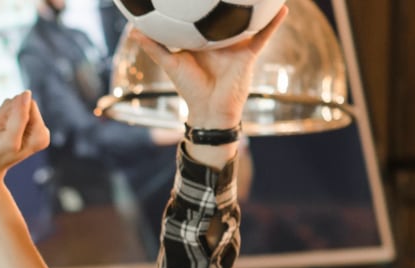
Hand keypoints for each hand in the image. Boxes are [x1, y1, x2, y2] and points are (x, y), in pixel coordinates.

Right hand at [0, 91, 50, 184]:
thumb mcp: (9, 138)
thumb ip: (20, 116)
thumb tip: (26, 93)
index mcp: (42, 134)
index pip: (29, 104)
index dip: (12, 113)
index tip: (5, 132)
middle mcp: (38, 130)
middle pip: (21, 101)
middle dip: (5, 114)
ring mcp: (28, 127)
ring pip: (12, 103)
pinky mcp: (17, 125)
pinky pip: (7, 107)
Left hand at [130, 6, 287, 129]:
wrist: (210, 109)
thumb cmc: (189, 88)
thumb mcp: (170, 62)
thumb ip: (154, 47)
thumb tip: (133, 31)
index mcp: (202, 38)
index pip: (201, 14)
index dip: (199, 2)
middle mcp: (220, 39)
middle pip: (227, 13)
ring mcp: (236, 45)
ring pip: (247, 20)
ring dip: (255, 5)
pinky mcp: (249, 54)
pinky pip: (263, 35)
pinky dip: (273, 23)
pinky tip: (282, 7)